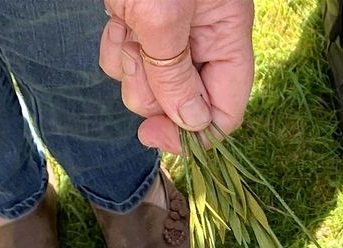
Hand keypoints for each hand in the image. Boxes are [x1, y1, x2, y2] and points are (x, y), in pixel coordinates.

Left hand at [99, 0, 254, 153]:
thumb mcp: (162, 19)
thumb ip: (175, 75)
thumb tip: (192, 124)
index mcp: (227, 35)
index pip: (226, 109)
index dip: (194, 133)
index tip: (154, 134)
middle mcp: (205, 39)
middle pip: (185, 102)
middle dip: (154, 93)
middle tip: (137, 58)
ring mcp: (173, 34)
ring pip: (152, 86)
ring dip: (131, 70)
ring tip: (126, 31)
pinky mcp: (142, 25)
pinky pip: (130, 62)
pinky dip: (117, 50)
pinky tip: (116, 22)